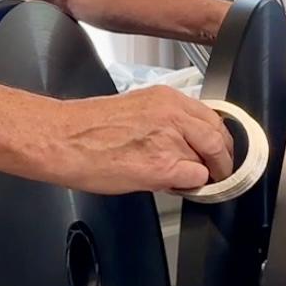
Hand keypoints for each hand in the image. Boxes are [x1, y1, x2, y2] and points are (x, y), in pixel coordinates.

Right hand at [46, 85, 234, 194]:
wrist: (63, 140)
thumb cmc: (89, 128)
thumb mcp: (138, 110)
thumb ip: (167, 121)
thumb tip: (186, 142)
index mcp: (167, 98)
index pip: (213, 118)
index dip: (219, 140)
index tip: (219, 152)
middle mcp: (173, 115)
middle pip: (219, 138)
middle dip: (222, 160)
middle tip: (217, 173)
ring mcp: (170, 140)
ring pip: (209, 160)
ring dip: (201, 173)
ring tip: (181, 179)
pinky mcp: (163, 167)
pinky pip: (195, 180)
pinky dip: (189, 186)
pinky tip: (171, 185)